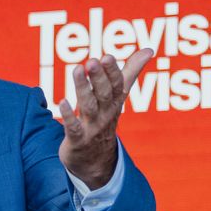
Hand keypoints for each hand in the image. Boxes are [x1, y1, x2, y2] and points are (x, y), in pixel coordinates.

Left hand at [57, 48, 152, 188]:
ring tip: (77, 70)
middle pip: (104, 94)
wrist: (97, 160)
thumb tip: (149, 49)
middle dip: (99, 77)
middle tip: (92, 61)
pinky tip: (61, 102)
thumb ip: (131, 72)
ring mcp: (92, 127)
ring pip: (89, 107)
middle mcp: (106, 113)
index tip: (107, 56)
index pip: (118, 85)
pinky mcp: (77, 139)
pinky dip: (69, 116)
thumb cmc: (106, 119)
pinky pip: (74, 128)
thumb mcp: (119, 96)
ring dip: (83, 89)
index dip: (112, 72)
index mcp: (115, 101)